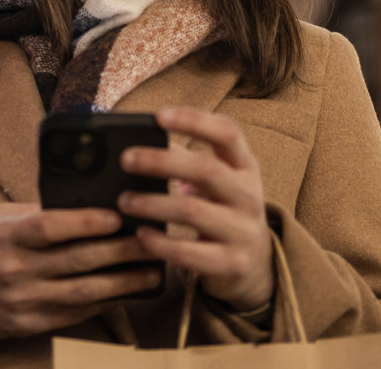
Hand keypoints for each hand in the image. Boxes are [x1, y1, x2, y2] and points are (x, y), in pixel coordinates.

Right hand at [0, 203, 163, 340]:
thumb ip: (38, 214)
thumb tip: (87, 202)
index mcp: (6, 238)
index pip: (49, 228)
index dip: (85, 222)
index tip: (117, 216)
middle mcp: (15, 271)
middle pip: (76, 261)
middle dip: (120, 250)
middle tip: (152, 239)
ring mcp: (24, 302)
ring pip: (82, 292)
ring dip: (122, 281)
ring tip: (152, 270)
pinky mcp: (31, 325)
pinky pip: (75, 313)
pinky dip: (104, 301)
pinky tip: (127, 291)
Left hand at [118, 107, 273, 310]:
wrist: (256, 265)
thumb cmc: (226, 211)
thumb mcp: (220, 182)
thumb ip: (187, 161)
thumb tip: (142, 143)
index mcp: (246, 167)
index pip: (227, 133)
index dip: (195, 120)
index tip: (159, 116)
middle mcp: (250, 196)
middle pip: (206, 169)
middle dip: (161, 162)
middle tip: (126, 159)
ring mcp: (243, 231)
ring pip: (192, 211)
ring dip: (152, 203)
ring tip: (124, 200)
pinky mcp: (231, 263)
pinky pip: (188, 252)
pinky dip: (159, 242)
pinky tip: (140, 234)